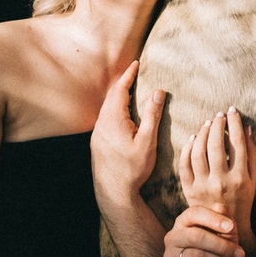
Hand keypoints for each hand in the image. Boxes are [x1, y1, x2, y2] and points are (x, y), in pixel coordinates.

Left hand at [92, 62, 164, 208]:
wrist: (114, 192)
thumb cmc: (133, 168)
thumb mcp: (148, 141)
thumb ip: (152, 114)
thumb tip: (158, 91)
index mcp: (113, 119)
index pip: (120, 89)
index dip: (128, 75)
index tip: (136, 64)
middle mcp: (101, 124)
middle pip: (111, 96)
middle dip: (123, 83)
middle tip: (133, 73)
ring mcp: (97, 134)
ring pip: (107, 107)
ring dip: (118, 96)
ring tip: (129, 90)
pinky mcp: (97, 143)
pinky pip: (105, 118)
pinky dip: (114, 108)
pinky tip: (122, 114)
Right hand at [164, 204, 244, 256]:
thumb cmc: (215, 250)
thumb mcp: (224, 234)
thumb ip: (224, 220)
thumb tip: (220, 207)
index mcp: (184, 221)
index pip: (194, 213)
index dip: (213, 219)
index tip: (231, 227)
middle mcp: (173, 237)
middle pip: (196, 237)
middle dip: (222, 246)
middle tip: (241, 254)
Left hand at [178, 107, 255, 220]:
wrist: (224, 228)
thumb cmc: (242, 199)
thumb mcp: (253, 179)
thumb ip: (252, 153)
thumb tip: (247, 128)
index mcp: (240, 178)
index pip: (237, 143)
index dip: (235, 123)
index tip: (233, 111)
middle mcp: (221, 181)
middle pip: (215, 144)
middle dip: (217, 124)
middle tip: (219, 115)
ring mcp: (203, 186)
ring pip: (198, 151)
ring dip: (202, 132)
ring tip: (207, 123)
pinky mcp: (189, 190)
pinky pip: (184, 164)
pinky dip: (187, 148)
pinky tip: (193, 138)